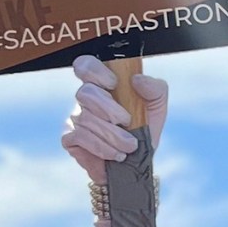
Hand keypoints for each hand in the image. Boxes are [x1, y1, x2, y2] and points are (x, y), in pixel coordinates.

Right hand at [62, 55, 168, 181]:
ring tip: (129, 146)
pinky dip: (101, 147)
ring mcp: (75, 117)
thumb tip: (137, 79)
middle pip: (86, 92)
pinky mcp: (70, 139)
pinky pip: (79, 137)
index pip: (85, 65)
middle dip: (109, 109)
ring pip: (85, 118)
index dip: (94, 71)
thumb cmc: (144, 127)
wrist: (139, 161)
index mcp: (103, 83)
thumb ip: (154, 87)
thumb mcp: (157, 105)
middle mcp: (85, 98)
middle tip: (127, 122)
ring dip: (112, 135)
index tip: (113, 83)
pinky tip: (115, 154)